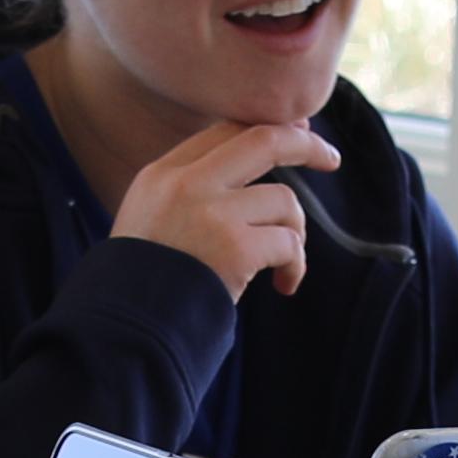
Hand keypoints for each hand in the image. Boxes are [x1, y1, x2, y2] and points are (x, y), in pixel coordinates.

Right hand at [110, 119, 339, 303]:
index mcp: (163, 173)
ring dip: (294, 232)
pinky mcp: (235, 248)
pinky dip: (295, 265)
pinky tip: (284, 285)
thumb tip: (254, 166)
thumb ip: (189, 190)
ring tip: (282, 263)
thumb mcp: (150, 218)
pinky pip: (288, 243)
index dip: (269, 129)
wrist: (126, 328)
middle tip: (331, 158)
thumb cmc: (144, 281)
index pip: (226, 130)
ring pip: (284, 200)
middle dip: (305, 144)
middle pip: (261, 140)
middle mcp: (186, 184)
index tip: (297, 134)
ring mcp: (211, 213)